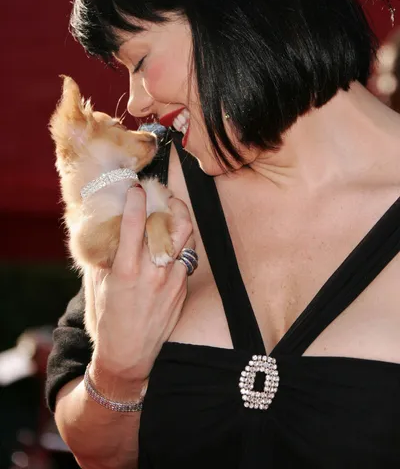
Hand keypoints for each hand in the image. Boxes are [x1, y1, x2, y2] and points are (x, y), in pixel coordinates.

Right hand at [90, 184, 192, 395]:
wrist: (129, 355)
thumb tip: (109, 229)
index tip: (137, 187)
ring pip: (186, 238)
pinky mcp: (182, 289)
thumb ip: (107, 255)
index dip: (137, 200)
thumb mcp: (99, 284)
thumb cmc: (108, 319)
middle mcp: (152, 272)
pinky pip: (188, 257)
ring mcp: (171, 281)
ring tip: (173, 212)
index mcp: (126, 269)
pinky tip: (174, 240)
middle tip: (164, 195)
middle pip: (172, 224)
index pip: (134, 224)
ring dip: (181, 220)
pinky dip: (182, 244)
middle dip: (170, 202)